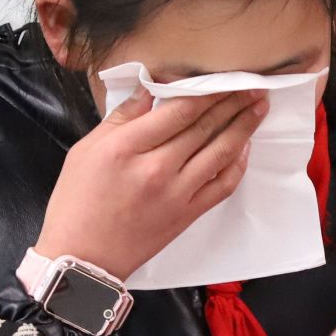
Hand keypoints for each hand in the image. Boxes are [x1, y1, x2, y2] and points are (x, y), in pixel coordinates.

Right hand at [35, 88, 267, 278]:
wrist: (83, 258)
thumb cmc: (77, 202)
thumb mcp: (85, 150)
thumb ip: (121, 117)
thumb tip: (149, 89)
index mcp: (126, 148)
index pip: (177, 111)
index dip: (206, 91)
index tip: (223, 77)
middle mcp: (156, 169)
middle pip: (203, 127)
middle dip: (232, 102)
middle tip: (253, 85)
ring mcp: (176, 194)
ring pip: (219, 152)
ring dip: (243, 127)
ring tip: (258, 107)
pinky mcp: (187, 214)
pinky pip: (222, 185)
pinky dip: (237, 164)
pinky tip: (245, 147)